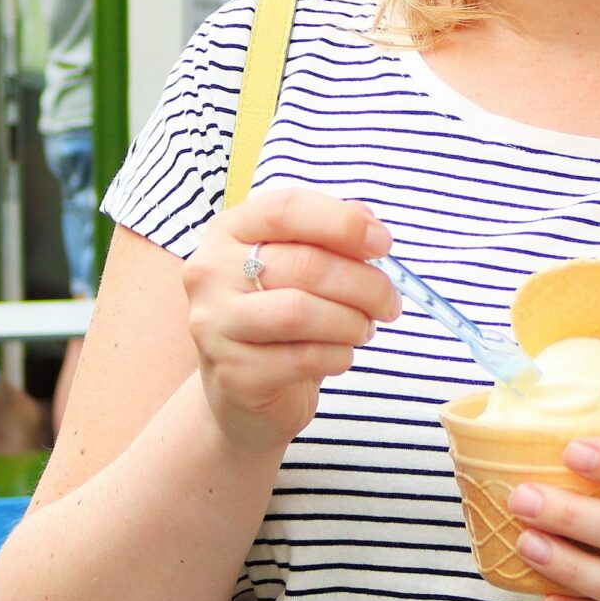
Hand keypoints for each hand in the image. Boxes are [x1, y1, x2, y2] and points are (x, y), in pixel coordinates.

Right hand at [177, 184, 399, 457]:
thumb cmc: (278, 317)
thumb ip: (331, 237)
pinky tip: (340, 355)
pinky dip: (338, 355)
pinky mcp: (232, 372)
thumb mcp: (299, 267)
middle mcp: (211, 272)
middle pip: (305, 264)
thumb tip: (371, 224)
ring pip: (301, 312)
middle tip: (389, 302)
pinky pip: (303, 358)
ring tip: (363, 329)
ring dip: (351, 322)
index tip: (383, 244)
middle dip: (365, 284)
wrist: (242, 391)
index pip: (286, 209)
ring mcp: (215, 324)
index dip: (343, 223)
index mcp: (230, 232)